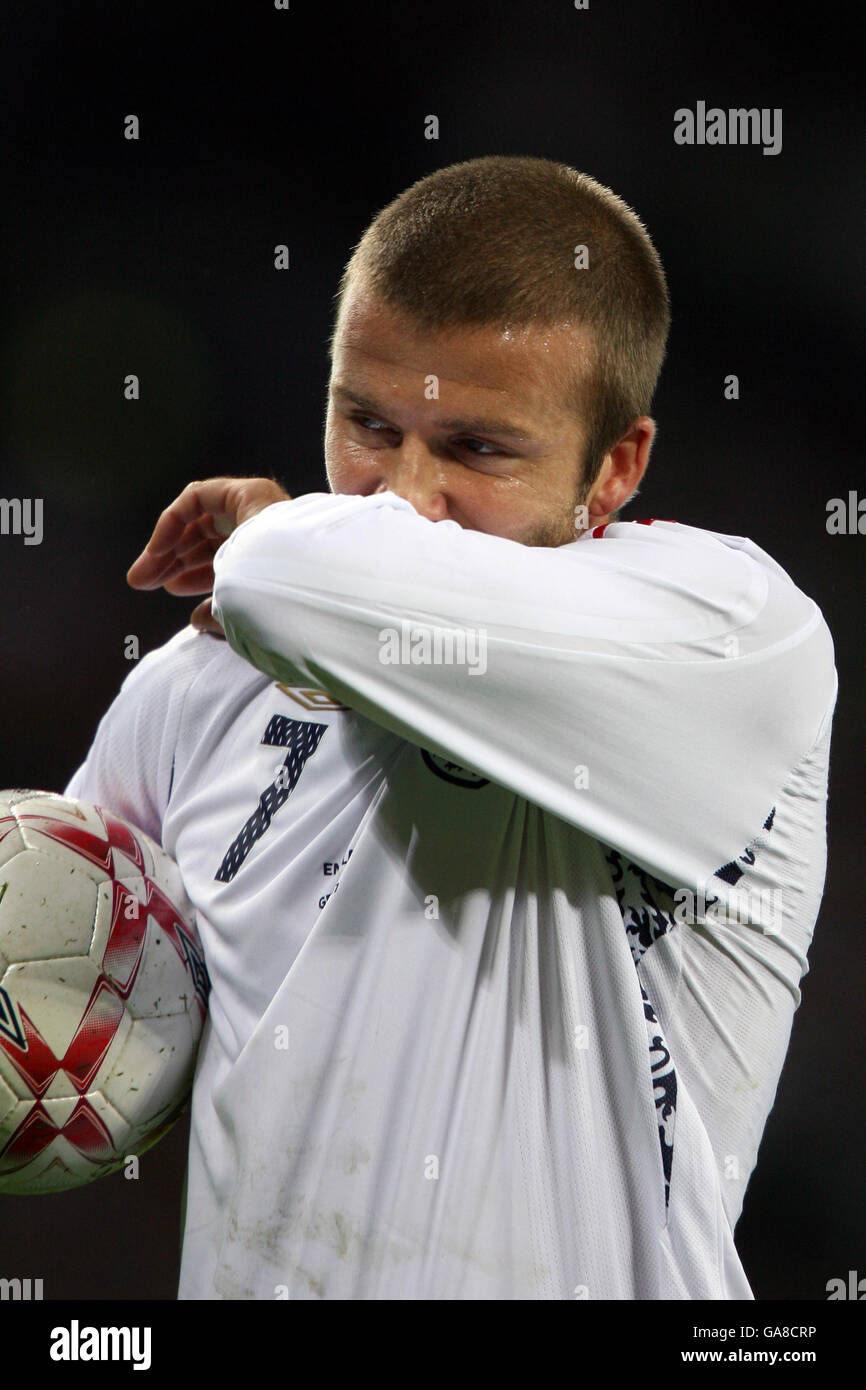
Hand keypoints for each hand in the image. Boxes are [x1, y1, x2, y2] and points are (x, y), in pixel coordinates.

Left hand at [126, 476, 290, 632]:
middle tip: (143, 581)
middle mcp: (267, 532)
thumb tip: (197, 620)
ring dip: (167, 545)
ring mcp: (259, 508)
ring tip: (144, 572)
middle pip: (208, 539)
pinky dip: (173, 521)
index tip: (165, 588)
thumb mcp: (238, 616)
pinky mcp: (249, 491)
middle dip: (172, 560)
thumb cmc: (276, 607)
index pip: (224, 559)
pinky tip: (159, 548)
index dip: (190, 574)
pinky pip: (197, 498)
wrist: (295, 586)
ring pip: (199, 520)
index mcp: (271, 561)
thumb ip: (218, 614)